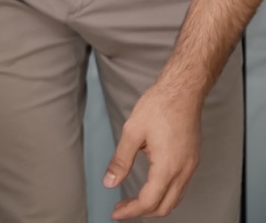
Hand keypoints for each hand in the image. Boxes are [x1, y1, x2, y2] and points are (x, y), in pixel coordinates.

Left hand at [104, 83, 201, 219]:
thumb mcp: (132, 132)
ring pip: (174, 198)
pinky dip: (164, 193)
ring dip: (153, 204)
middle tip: (121, 208)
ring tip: (132, 200)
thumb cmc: (158, 107)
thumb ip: (120, 161)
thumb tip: (109, 183)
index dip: (131, 211)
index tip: (115, 213)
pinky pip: (180, 186)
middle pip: (164, 206)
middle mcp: (183, 170)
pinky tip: (149, 186)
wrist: (182, 91)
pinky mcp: (192, 159)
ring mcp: (190, 166)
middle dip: (142, 212)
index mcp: (168, 166)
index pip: (149, 201)